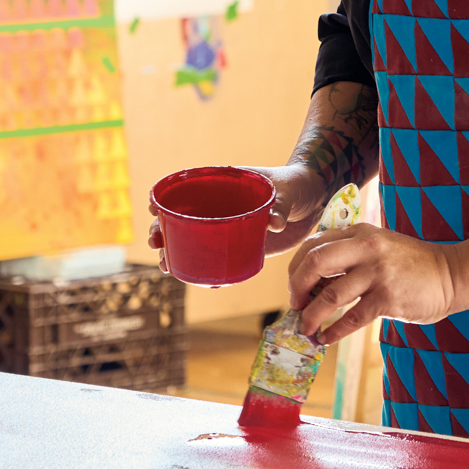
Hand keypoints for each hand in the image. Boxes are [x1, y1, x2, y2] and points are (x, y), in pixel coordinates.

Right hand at [146, 165, 331, 273]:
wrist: (315, 200)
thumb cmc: (298, 185)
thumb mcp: (288, 190)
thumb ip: (281, 204)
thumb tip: (276, 223)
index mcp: (224, 185)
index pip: (187, 190)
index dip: (166, 200)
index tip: (154, 210)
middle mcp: (221, 207)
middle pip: (182, 219)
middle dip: (162, 230)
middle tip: (156, 243)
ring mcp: (229, 228)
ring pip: (195, 242)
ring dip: (177, 253)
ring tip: (167, 267)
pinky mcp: (241, 246)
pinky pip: (218, 259)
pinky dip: (207, 271)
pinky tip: (200, 283)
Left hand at [288, 224, 457, 343]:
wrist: (452, 274)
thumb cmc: (413, 264)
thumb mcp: (380, 246)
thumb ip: (351, 255)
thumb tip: (312, 282)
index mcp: (361, 233)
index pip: (313, 244)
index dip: (296, 268)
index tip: (295, 287)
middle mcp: (367, 248)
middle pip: (314, 262)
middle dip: (297, 287)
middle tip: (296, 305)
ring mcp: (378, 273)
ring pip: (330, 296)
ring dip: (312, 316)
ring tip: (307, 328)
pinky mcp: (388, 298)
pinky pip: (351, 318)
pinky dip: (333, 331)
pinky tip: (326, 338)